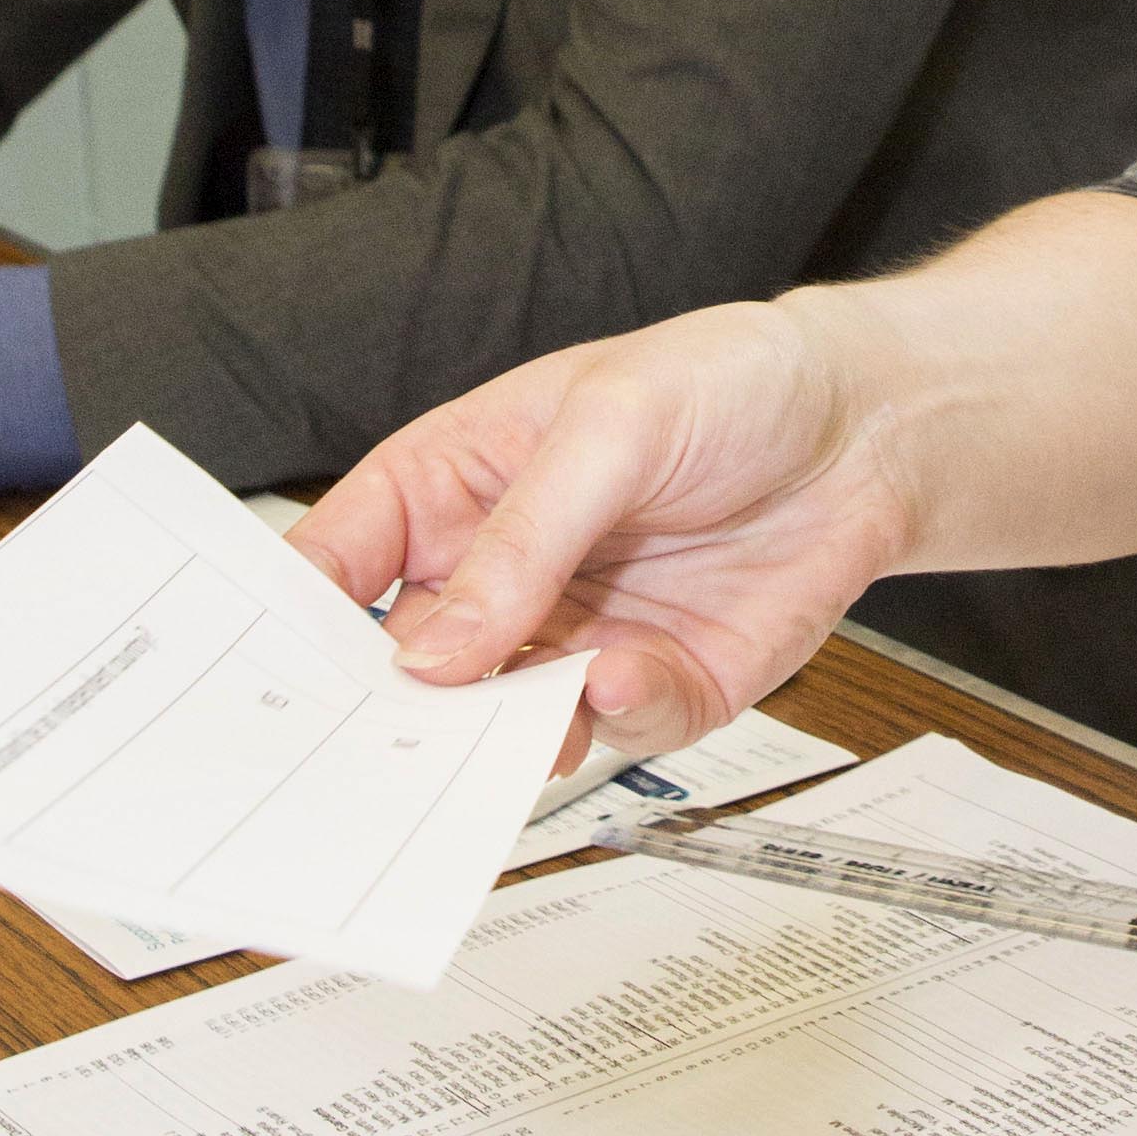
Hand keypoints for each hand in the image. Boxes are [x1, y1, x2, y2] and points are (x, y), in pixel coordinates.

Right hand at [291, 297, 923, 753]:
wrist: (870, 426)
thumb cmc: (730, 381)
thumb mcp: (611, 424)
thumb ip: (522, 537)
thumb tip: (431, 650)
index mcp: (454, 486)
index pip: (340, 562)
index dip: (294, 622)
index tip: (266, 686)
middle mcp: (501, 577)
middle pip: (406, 670)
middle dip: (389, 715)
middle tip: (374, 754)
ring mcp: (573, 638)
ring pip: (498, 724)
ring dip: (497, 739)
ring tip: (505, 731)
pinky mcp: (657, 684)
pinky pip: (612, 731)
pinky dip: (612, 720)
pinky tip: (621, 679)